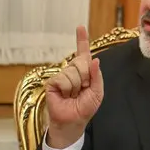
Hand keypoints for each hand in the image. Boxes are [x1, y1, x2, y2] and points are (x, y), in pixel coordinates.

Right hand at [45, 25, 103, 147]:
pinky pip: (63, 79)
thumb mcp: (97, 93)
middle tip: (82, 90)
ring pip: (72, 72)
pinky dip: (66, 89)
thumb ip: (97, 76)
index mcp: (84, 72)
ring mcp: (61, 76)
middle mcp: (72, 71)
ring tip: (72, 95)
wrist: (73, 122)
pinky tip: (64, 96)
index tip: (80, 27)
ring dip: (76, 86)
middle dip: (85, 77)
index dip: (82, 40)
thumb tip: (95, 60)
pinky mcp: (52, 82)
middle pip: (81, 62)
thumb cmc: (85, 108)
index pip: (82, 53)